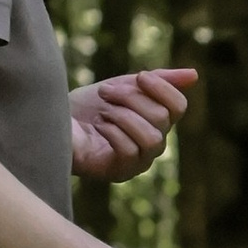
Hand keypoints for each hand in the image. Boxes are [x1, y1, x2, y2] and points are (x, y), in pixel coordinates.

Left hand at [71, 65, 195, 183]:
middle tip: (105, 92)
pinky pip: (131, 151)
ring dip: (123, 116)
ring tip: (102, 112)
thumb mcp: (123, 86)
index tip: (139, 76)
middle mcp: (153, 145)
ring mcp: (138, 162)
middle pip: (162, 118)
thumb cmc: (87, 107)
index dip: (162, 88)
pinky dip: (113, 133)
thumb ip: (157, 81)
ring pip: (152, 137)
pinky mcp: (119, 172)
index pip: (179, 107)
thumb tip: (194, 75)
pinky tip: (98, 129)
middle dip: (132, 98)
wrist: (53, 122)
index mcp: (157, 123)